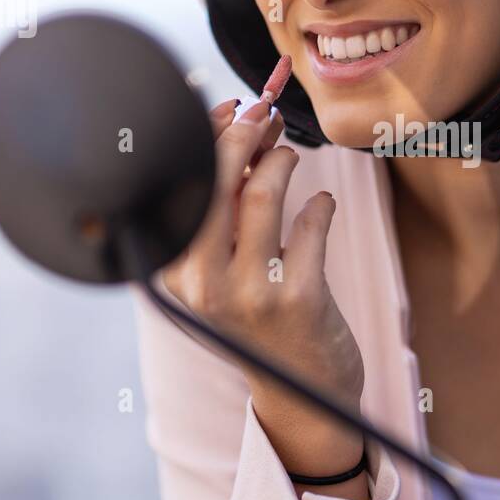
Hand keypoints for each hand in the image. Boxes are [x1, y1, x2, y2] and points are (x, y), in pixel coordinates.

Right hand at [161, 97, 365, 435]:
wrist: (302, 393)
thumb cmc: (260, 315)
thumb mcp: (226, 269)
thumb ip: (228, 205)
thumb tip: (242, 121)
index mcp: (178, 271)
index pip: (180, 184)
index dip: (205, 135)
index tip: (228, 106)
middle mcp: (204, 283)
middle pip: (215, 180)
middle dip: (242, 133)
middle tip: (265, 114)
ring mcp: (251, 292)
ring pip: (263, 193)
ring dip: (282, 159)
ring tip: (290, 156)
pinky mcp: (299, 298)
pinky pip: (312, 222)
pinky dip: (321, 204)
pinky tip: (321, 205)